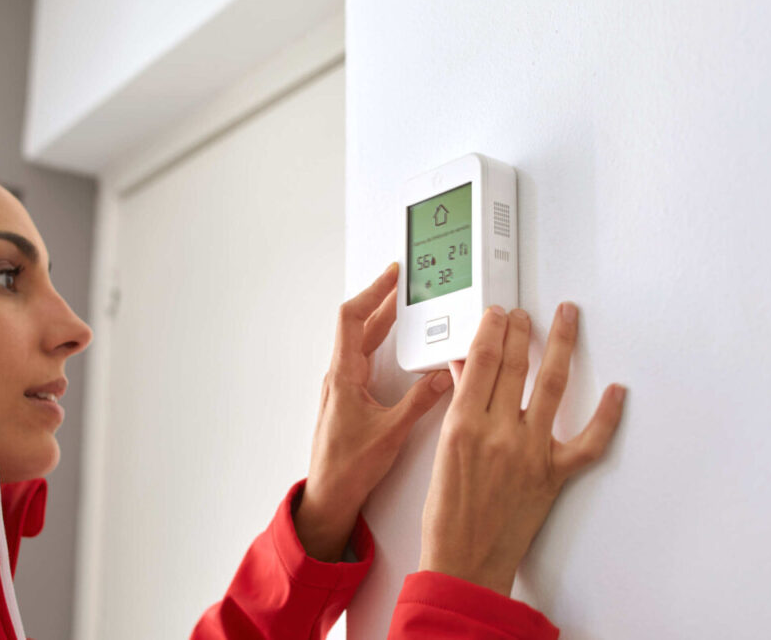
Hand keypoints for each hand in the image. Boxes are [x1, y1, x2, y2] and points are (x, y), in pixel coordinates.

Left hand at [294, 261, 452, 561]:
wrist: (329, 495)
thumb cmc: (348, 467)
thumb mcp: (392, 432)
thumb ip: (420, 402)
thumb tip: (441, 376)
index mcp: (344, 375)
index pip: (353, 319)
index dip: (372, 292)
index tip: (391, 276)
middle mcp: (340, 376)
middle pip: (359, 325)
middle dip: (382, 301)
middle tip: (403, 282)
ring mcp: (343, 385)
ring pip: (362, 341)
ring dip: (382, 320)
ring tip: (403, 305)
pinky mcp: (349, 397)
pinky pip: (365, 358)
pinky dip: (382, 342)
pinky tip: (396, 344)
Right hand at [419, 302, 625, 594]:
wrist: (465, 560)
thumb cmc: (447, 513)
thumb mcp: (443, 450)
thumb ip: (458, 406)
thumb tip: (464, 371)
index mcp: (463, 424)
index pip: (482, 359)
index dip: (493, 329)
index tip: (498, 314)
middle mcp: (498, 432)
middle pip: (515, 363)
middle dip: (522, 329)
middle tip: (526, 313)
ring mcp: (530, 452)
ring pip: (551, 385)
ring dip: (561, 345)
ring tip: (567, 319)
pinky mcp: (553, 474)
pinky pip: (588, 441)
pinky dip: (606, 416)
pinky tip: (616, 391)